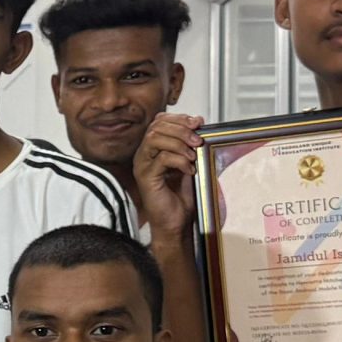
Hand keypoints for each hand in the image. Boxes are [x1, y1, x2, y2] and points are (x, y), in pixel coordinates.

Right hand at [133, 113, 203, 242]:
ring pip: (155, 138)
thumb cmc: (180, 197)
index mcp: (153, 149)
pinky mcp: (146, 177)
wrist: (175, 223)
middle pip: (157, 127)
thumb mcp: (189, 164)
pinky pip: (161, 158)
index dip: (179, 118)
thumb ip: (190, 145)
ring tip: (193, 154)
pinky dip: (179, 161)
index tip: (197, 123)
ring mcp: (143, 165)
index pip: (160, 122)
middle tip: (198, 140)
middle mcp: (144, 154)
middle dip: (181, 129)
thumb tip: (198, 125)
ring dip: (179, 143)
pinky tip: (189, 170)